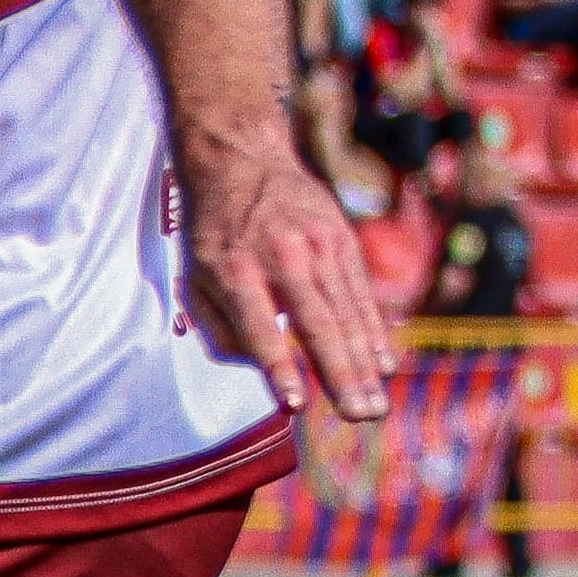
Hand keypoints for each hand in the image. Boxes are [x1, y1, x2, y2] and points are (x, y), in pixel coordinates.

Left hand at [181, 144, 397, 423]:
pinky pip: (361, 294)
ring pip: (347, 314)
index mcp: (234, 271)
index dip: (279, 368)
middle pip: (317, 325)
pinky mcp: (342, 240)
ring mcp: (318, 247)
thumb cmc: (213, 232)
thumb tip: (253, 366)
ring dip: (364, 364)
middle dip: (340, 375)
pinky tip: (384, 364)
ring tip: (374, 404)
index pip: (259, 329)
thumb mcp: (194, 274)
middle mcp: (281, 259)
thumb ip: (217, 324)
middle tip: (360, 416)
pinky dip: (374, 331)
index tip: (295, 405)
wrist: (242, 160)